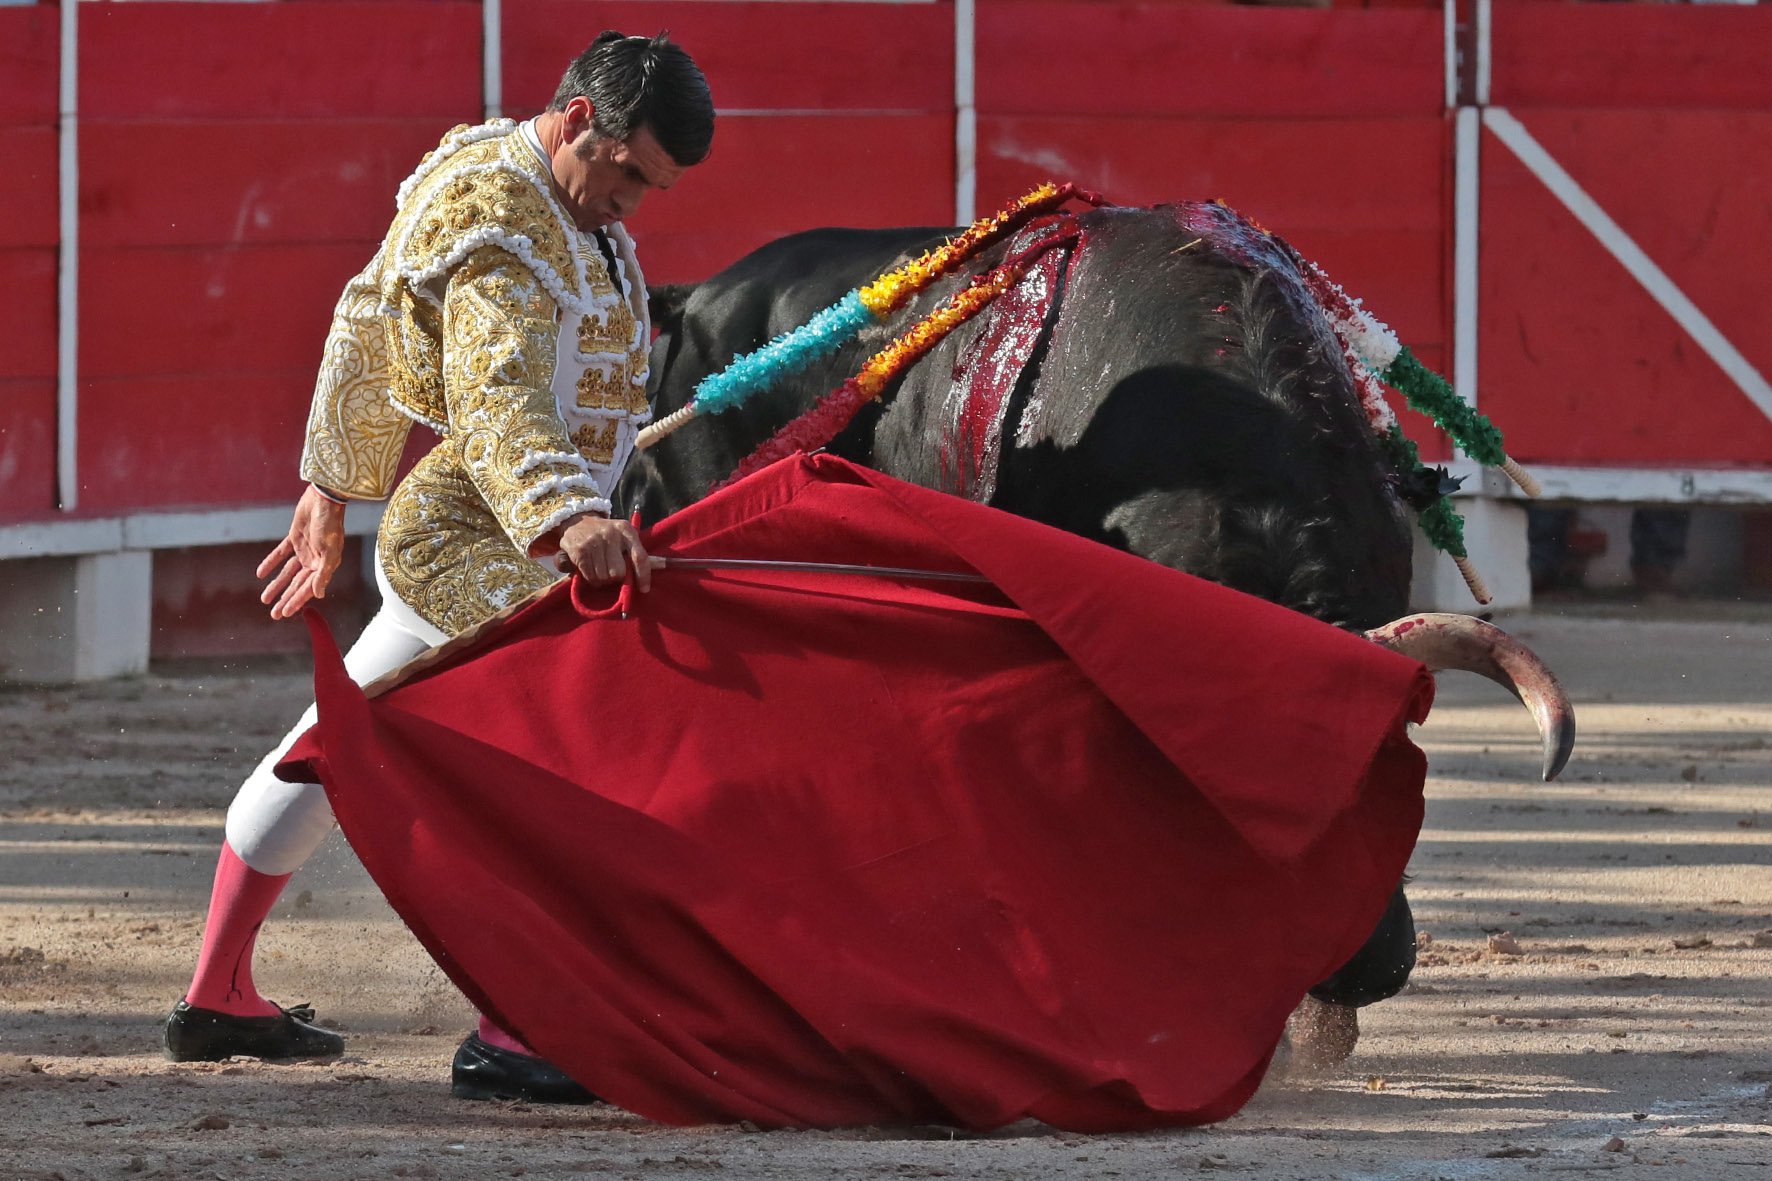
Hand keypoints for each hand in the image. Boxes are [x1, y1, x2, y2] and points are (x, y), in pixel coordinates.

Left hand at [258, 485, 347, 619]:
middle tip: (274, 615)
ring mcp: (304, 550)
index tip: (285, 613)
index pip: (308, 588)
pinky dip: (270, 563)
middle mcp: (314, 560)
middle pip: (296, 584)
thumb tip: (318, 595)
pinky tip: (260, 573)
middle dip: (285, 599)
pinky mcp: (295, 538)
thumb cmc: (330, 524)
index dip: (296, 601)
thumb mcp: (329, 551)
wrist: (324, 499)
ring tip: (265, 599)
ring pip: (287, 572)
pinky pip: (281, 554)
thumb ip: (323, 573)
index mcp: (324, 565)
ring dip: (276, 585)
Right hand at [554, 514, 650, 591]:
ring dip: (602, 580)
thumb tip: (661, 567)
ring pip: (604, 577)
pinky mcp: (580, 551)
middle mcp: (611, 534)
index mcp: (626, 530)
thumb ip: (636, 551)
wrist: (577, 520)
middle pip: (619, 572)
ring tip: (600, 569)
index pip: (640, 557)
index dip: (643, 576)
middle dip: (616, 578)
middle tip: (612, 573)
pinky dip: (591, 579)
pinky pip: (590, 576)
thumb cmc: (606, 533)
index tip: (644, 589)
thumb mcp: (624, 535)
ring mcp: (594, 542)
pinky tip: (590, 570)